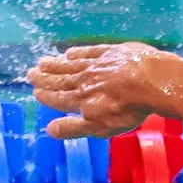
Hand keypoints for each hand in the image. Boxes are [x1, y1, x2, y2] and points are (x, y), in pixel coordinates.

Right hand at [25, 43, 177, 138]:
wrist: (151, 81)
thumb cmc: (128, 109)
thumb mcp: (100, 126)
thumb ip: (75, 128)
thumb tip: (49, 130)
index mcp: (81, 99)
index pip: (59, 98)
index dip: (47, 96)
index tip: (36, 92)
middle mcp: (84, 80)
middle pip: (61, 79)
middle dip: (45, 78)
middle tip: (31, 74)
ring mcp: (98, 64)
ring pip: (71, 65)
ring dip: (56, 64)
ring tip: (43, 62)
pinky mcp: (112, 52)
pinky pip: (89, 52)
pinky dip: (77, 53)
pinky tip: (70, 53)